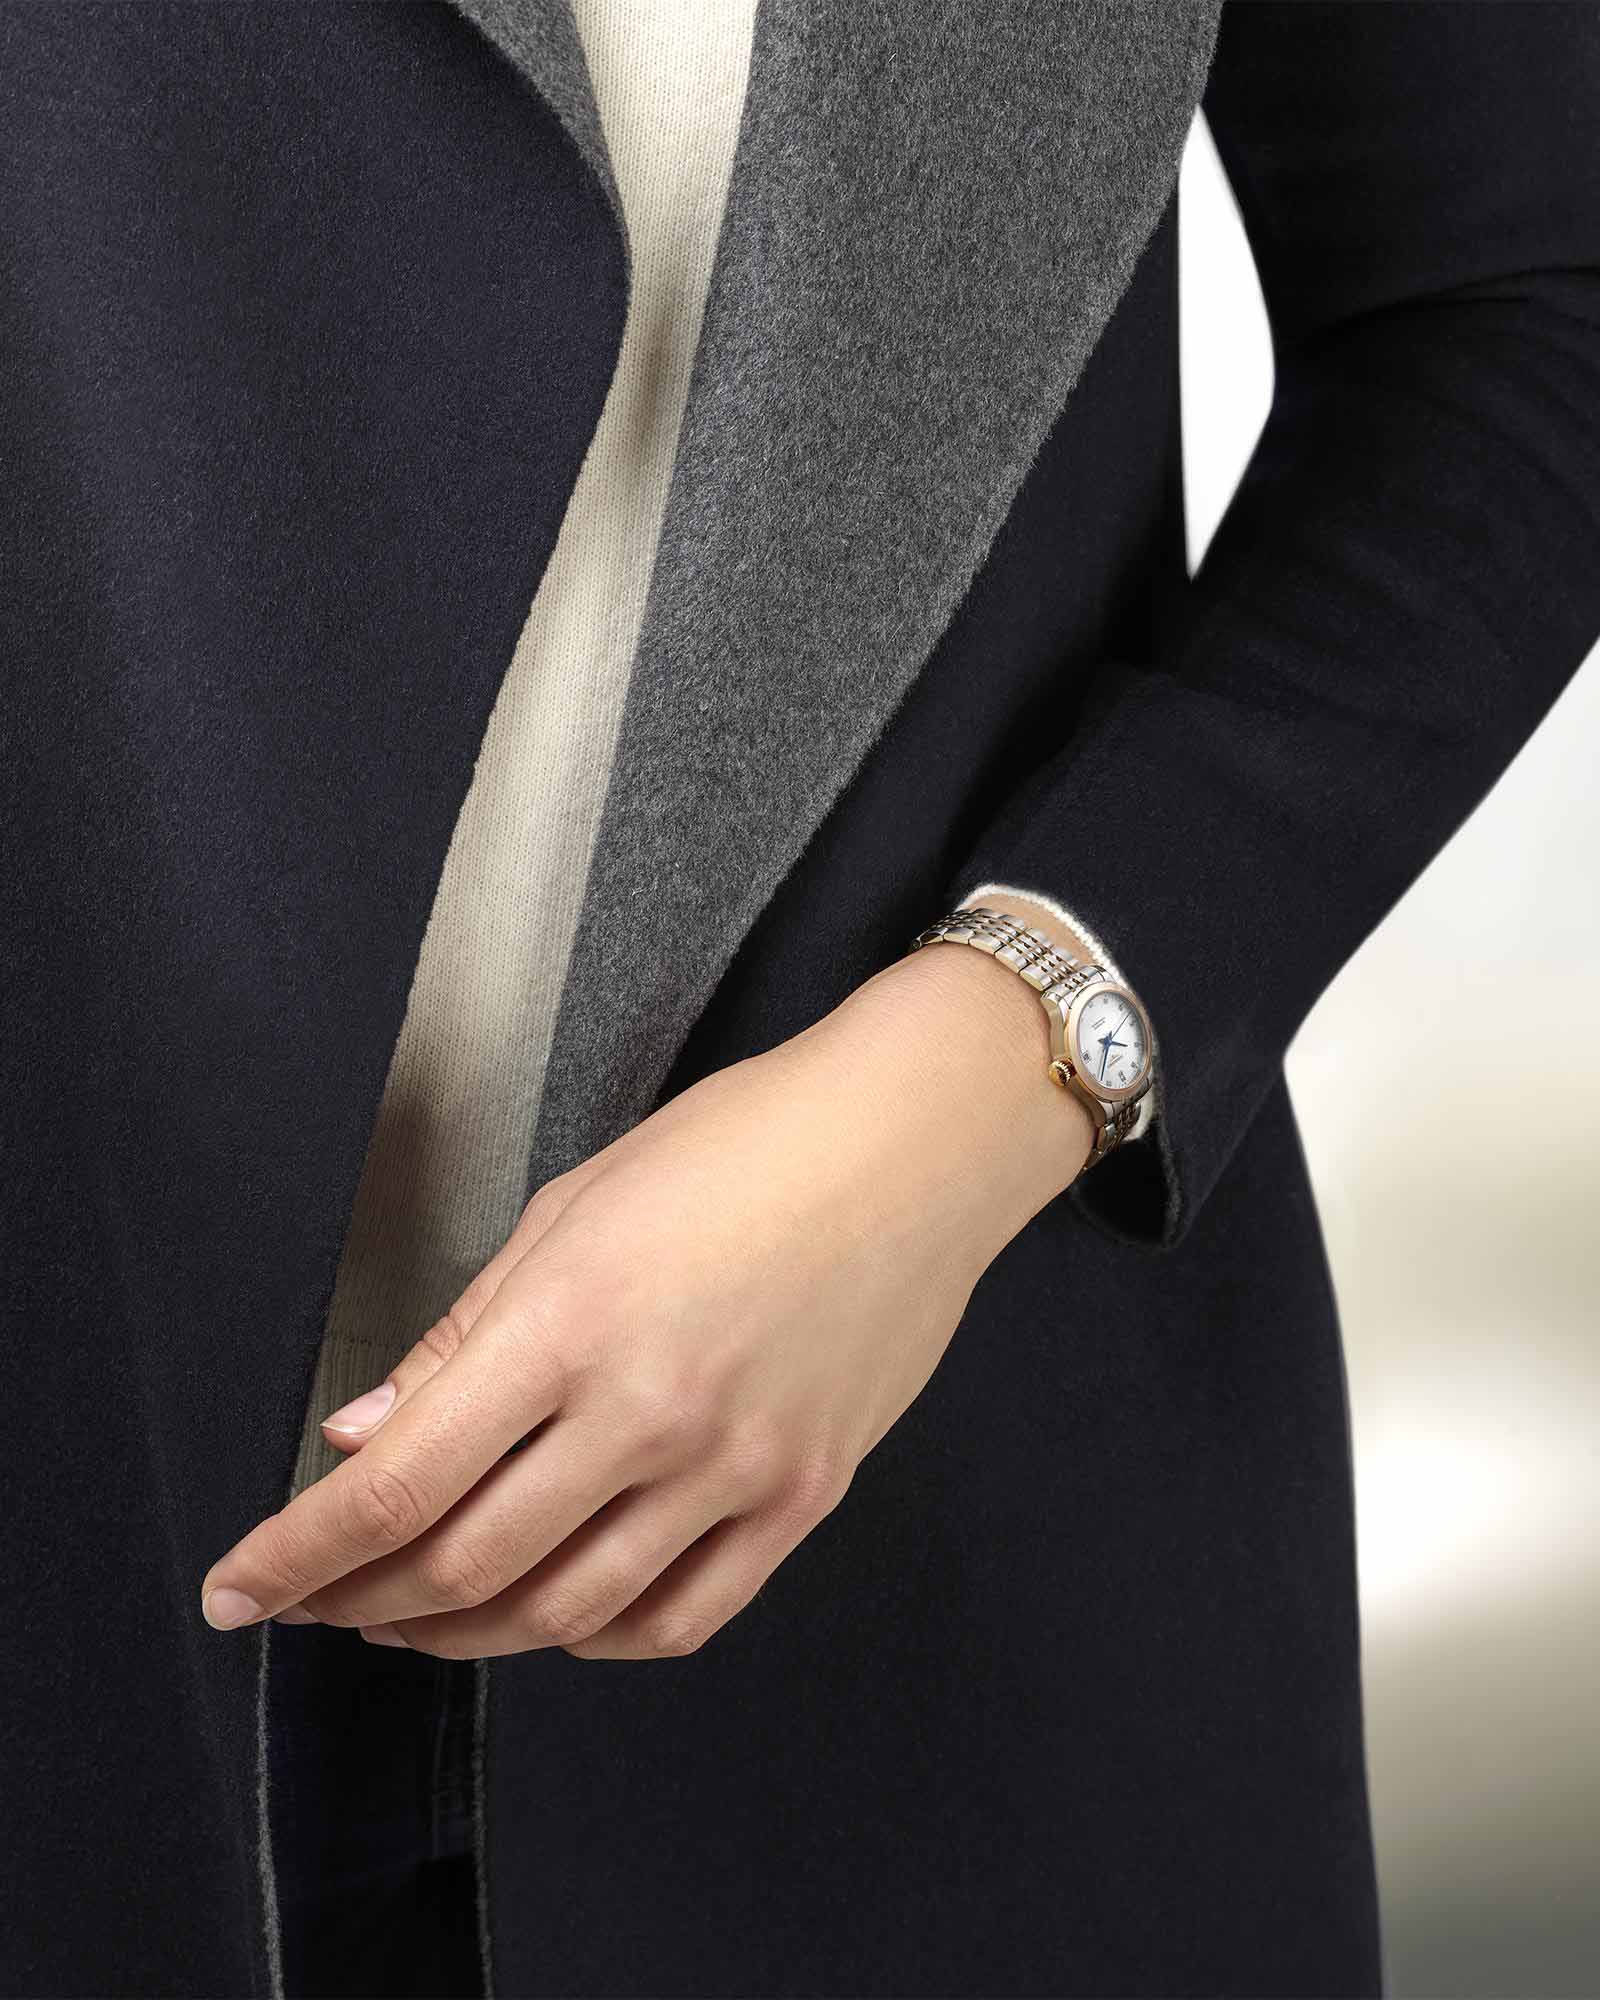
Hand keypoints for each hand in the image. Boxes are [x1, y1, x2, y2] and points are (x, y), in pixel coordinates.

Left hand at [200, 914, 1091, 1658]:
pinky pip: (684, 1617)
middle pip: (469, 1564)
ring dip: (466, 1633)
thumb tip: (368, 1433)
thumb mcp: (575, 1204)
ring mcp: (737, 1466)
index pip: (399, 1483)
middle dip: (366, 1601)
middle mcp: (651, 1410)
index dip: (299, 1554)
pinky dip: (599, 1640)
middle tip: (324, 1599)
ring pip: (566, 1610)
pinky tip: (561, 1619)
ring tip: (418, 1620)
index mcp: (574, 1320)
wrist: (916, 1140)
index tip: (241, 1589)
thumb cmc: (746, 1141)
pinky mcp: (804, 1496)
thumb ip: (467, 1336)